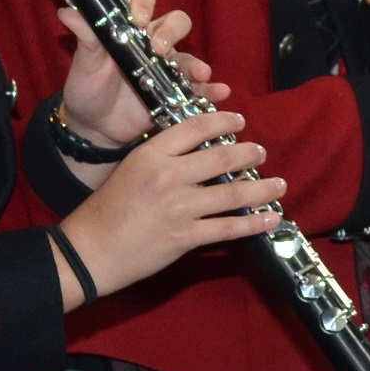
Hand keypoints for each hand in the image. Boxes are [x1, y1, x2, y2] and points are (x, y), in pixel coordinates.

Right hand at [53, 110, 287, 304]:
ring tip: (278, 184)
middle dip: (249, 153)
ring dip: (261, 188)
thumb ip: (161, 158)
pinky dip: (253, 223)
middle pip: (222, 157)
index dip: (223, 121)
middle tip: (261, 152)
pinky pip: (228, 227)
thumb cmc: (105, 210)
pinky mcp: (186, 236)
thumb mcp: (130, 168)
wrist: (91, 249)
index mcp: (152, 154)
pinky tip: (270, 218)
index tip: (238, 121)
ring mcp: (180, 207)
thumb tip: (196, 154)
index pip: (196, 128)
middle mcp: (169, 176)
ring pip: (232, 193)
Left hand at [58, 0, 223, 156]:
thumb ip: (84, 37)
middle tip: (160, 49)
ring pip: (190, 56)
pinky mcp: (176, 93)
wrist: (93, 127)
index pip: (144, 1)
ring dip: (196, 63)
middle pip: (175, 23)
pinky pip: (199, 89)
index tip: (137, 19)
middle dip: (171, 32)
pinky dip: (211, 90)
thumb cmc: (87, 88)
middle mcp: (153, 43)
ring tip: (199, 74)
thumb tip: (67, 12)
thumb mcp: (85, 63)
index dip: (144, 5)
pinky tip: (219, 92)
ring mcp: (167, 69)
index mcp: (130, 28)